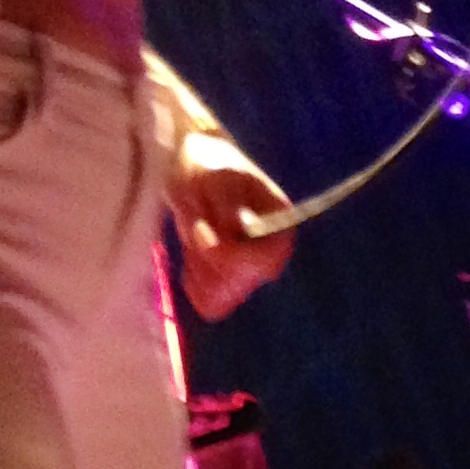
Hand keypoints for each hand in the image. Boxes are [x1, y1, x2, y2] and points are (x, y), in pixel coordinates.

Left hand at [175, 140, 294, 320]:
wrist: (193, 166)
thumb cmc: (209, 167)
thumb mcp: (216, 180)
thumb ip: (226, 209)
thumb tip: (231, 237)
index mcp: (279, 224)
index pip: (264, 261)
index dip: (230, 257)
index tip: (200, 236)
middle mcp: (270, 251)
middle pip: (244, 283)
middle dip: (210, 263)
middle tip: (193, 231)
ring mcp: (250, 267)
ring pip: (227, 297)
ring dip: (201, 273)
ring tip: (192, 239)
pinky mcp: (229, 277)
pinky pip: (213, 303)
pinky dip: (196, 285)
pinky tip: (190, 259)